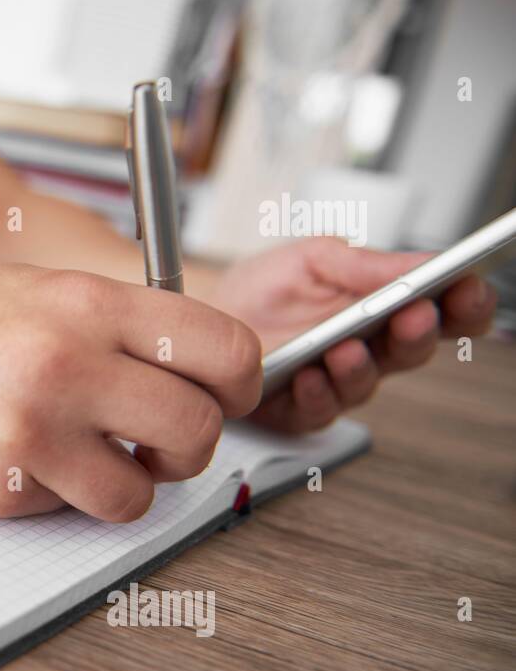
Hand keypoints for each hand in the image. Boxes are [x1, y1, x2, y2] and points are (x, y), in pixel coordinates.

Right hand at [0, 265, 260, 520]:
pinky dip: (57, 496)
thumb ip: (119, 323)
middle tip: (157, 444)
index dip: (240, 385)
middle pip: (198, 429)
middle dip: (189, 449)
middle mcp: (66, 362)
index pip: (225, 350)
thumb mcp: (38, 289)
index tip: (221, 398)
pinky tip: (19, 460)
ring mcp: (30, 430)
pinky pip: (69, 511)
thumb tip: (200, 369)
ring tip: (85, 457)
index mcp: (87, 302)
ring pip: (141, 494)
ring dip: (125, 485)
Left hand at [205, 236, 497, 432]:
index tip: (469, 287)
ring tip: (346, 347)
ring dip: (361, 365)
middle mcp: (368, 348)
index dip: (464, 302)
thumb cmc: (258, 292)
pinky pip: (319, 409)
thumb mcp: (309, 260)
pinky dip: (315, 391)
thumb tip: (420, 261)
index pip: (442, 309)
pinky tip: (308, 374)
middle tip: (417, 313)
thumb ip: (362, 263)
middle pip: (415, 349)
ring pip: (369, 383)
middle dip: (420, 330)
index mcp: (380, 307)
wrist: (200, 320)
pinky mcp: (301, 410)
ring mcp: (336, 382)